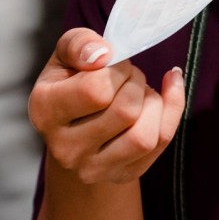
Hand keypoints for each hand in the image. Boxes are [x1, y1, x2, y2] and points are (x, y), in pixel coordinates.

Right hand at [29, 28, 185, 185]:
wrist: (74, 127)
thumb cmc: (70, 83)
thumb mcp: (65, 55)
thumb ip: (78, 44)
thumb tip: (103, 54)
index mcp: (45, 112)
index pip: (96, 90)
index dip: (116, 69)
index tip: (113, 62)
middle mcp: (66, 148)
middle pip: (125, 112)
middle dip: (136, 82)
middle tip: (128, 74)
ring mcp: (94, 168)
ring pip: (145, 136)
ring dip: (154, 101)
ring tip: (142, 89)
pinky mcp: (122, 175)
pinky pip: (161, 142)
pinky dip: (173, 109)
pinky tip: (170, 88)